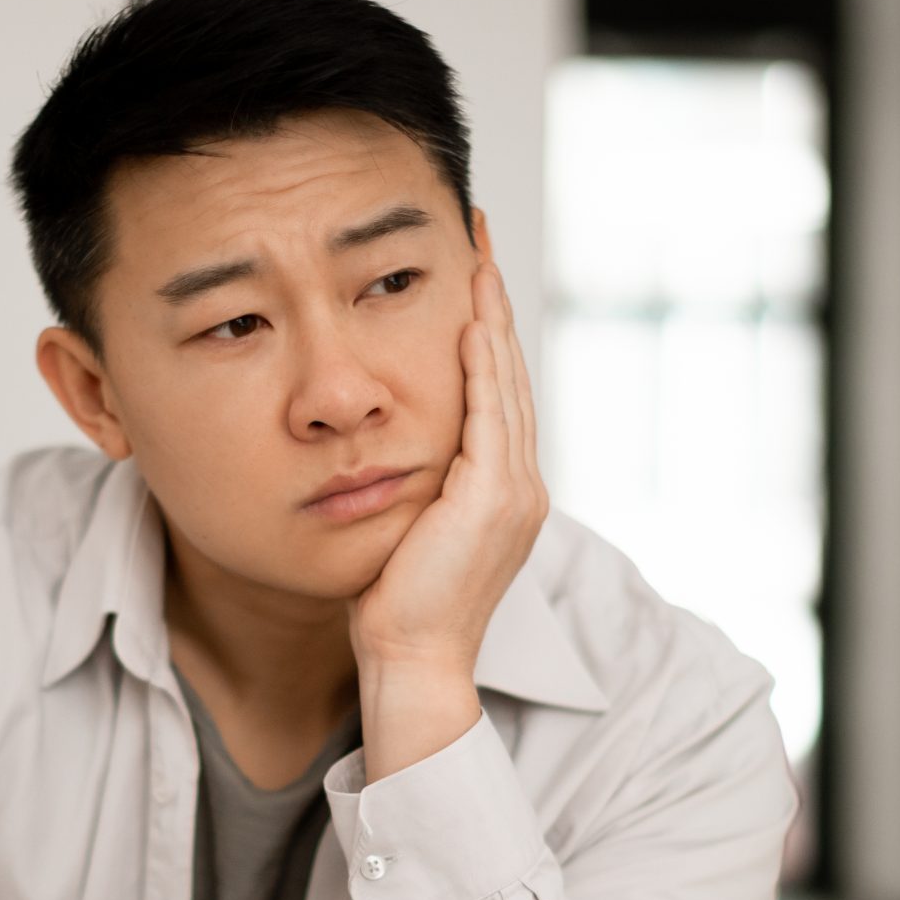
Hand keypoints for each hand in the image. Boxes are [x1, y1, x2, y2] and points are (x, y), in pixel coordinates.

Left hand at [349, 259, 548, 780]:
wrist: (412, 662)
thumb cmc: (395, 608)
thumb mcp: (404, 528)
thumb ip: (410, 482)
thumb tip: (378, 446)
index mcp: (502, 491)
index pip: (495, 391)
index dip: (484, 328)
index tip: (468, 272)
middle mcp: (520, 485)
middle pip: (508, 372)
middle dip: (493, 302)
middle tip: (479, 237)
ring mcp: (514, 492)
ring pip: (505, 383)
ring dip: (492, 315)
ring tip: (478, 256)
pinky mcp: (493, 499)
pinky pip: (492, 414)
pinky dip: (484, 365)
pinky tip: (471, 320)